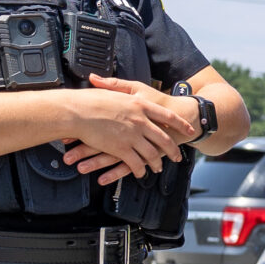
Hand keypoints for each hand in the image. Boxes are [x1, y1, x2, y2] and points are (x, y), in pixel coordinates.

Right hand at [61, 77, 198, 178]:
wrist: (76, 111)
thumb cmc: (90, 99)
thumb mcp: (114, 91)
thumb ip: (127, 94)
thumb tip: (131, 95)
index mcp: (140, 105)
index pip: (168, 117)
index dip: (180, 125)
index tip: (188, 130)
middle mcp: (141, 121)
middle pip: (164, 138)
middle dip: (172, 149)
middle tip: (177, 156)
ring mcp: (132, 136)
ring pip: (152, 153)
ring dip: (157, 162)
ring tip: (159, 167)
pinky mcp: (122, 149)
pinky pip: (136, 163)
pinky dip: (140, 169)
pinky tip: (142, 172)